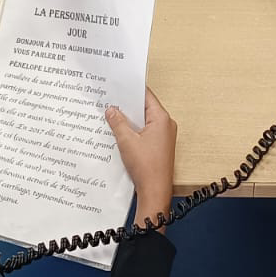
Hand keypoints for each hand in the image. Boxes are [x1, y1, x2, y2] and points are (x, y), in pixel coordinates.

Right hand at [107, 88, 175, 222]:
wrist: (155, 191)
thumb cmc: (147, 168)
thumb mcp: (126, 141)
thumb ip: (118, 122)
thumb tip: (111, 110)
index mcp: (162, 119)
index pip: (146, 96)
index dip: (131, 90)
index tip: (118, 85)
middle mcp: (166, 125)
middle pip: (144, 108)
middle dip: (127, 106)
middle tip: (110, 100)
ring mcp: (163, 137)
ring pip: (143, 122)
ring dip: (129, 120)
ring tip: (111, 115)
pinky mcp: (158, 147)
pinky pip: (144, 133)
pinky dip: (133, 131)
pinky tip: (119, 133)